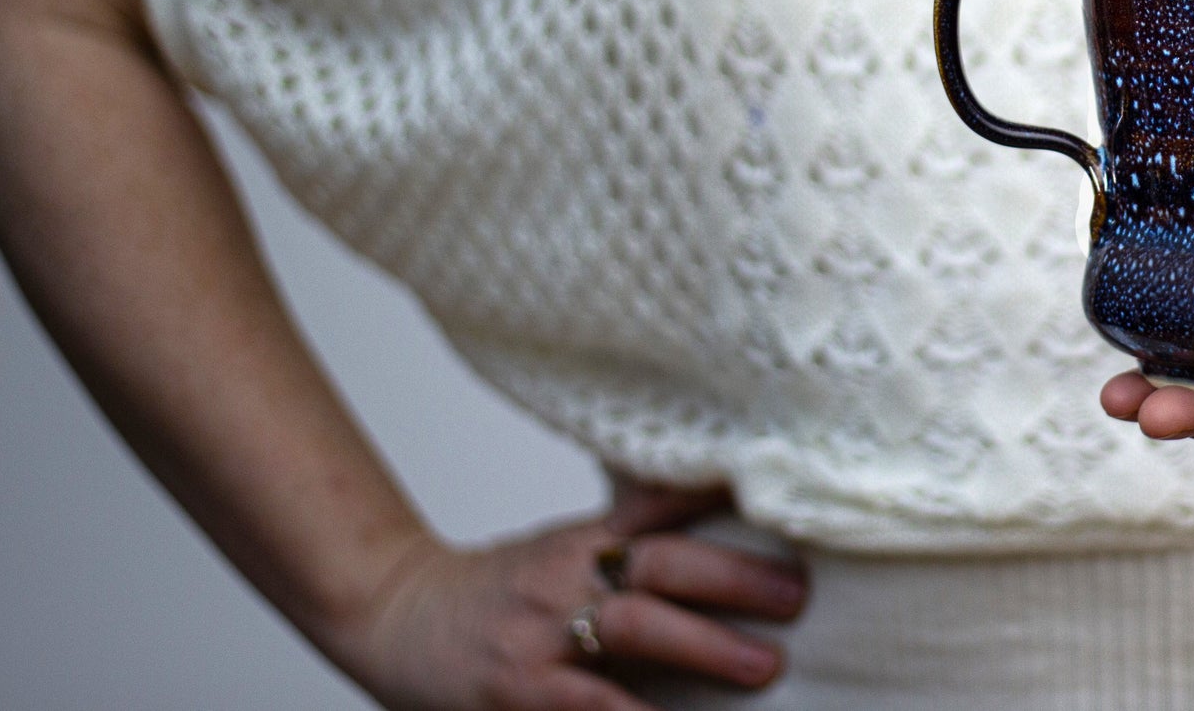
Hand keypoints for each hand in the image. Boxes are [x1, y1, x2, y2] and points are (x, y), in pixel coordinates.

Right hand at [333, 483, 807, 709]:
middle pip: (660, 564)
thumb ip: (637, 531)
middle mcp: (567, 575)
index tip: (791, 507)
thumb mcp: (567, 545)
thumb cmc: (501, 589)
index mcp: (586, 538)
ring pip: (630, 629)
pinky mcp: (520, 692)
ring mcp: (542, 634)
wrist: (397, 617)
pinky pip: (587, 706)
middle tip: (796, 596)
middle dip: (734, 580)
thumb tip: (725, 506)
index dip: (726, 503)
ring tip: (763, 664)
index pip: (664, 509)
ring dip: (702, 645)